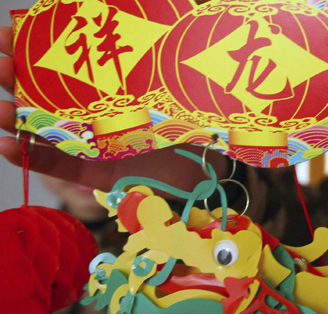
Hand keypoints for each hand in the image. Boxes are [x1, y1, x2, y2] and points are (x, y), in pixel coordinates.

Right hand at [0, 27, 224, 192]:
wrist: (210, 165)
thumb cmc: (192, 118)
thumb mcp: (174, 77)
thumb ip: (159, 45)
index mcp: (102, 87)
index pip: (59, 63)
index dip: (31, 46)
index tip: (11, 28)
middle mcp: (90, 112)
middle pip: (40, 93)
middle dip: (14, 77)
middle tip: (1, 65)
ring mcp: (87, 143)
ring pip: (39, 129)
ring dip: (12, 118)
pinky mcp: (92, 173)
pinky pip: (55, 165)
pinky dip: (30, 157)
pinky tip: (5, 144)